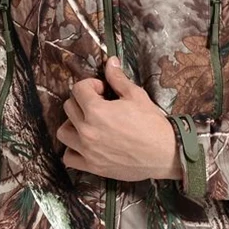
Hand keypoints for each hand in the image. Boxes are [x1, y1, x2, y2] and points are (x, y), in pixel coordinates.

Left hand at [58, 55, 182, 181]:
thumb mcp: (136, 96)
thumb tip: (110, 62)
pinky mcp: (92, 166)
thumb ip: (118, 78)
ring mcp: (88, 150)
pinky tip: (85, 144)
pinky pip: (68, 157)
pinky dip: (72, 150)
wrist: (165, 153)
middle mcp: (87, 130)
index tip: (103, 91)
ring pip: (63, 132)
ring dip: (72, 124)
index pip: (78, 89)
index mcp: (96, 110)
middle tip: (99, 105)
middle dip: (82, 101)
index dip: (91, 85)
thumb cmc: (152, 124)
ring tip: (88, 123)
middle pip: (69, 107)